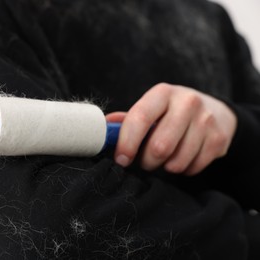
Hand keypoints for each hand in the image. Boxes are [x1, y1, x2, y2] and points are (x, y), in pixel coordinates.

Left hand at [106, 83, 236, 175]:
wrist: (215, 112)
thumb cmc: (171, 113)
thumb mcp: (151, 108)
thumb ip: (127, 119)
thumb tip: (103, 128)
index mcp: (162, 93)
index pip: (140, 118)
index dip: (127, 143)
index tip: (121, 159)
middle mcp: (187, 102)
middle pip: (159, 147)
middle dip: (147, 161)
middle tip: (145, 160)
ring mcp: (206, 120)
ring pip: (176, 162)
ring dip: (165, 167)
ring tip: (165, 157)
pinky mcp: (219, 139)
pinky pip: (192, 168)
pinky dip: (182, 170)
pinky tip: (182, 157)